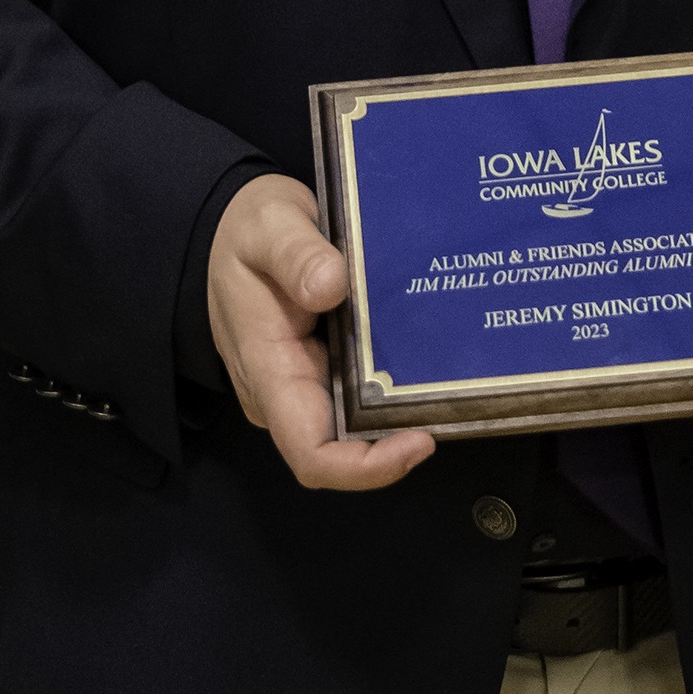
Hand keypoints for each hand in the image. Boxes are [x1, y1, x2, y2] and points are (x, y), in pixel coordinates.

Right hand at [208, 172, 434, 489]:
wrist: (234, 228)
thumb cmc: (248, 231)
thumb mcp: (268, 227)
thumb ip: (295, 254)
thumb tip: (331, 285)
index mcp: (270, 371)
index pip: (312, 453)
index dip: (366, 466)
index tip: (421, 440)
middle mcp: (290, 392)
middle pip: (346, 446)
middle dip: (400, 438)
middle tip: (457, 399)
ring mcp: (308, 383)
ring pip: (361, 421)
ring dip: (405, 412)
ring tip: (458, 378)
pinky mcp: (326, 366)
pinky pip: (364, 392)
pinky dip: (397, 385)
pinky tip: (436, 358)